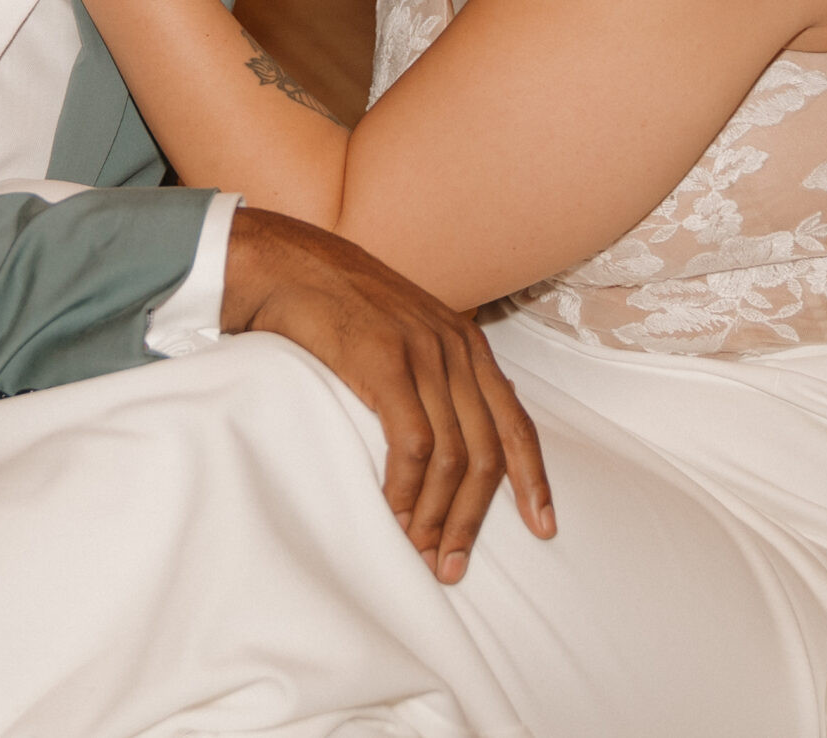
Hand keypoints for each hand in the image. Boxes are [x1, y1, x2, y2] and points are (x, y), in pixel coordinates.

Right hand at [222, 207, 555, 580]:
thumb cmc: (332, 303)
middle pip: (488, 450)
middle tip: (452, 564)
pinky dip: (406, 489)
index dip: (533, 479)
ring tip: (421, 553)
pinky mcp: (385, 361)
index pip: (516, 421)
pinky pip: (413, 442)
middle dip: (474, 517)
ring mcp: (423, 352)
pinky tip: (394, 514)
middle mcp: (455, 347)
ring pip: (454, 455)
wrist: (283, 261)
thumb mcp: (399, 332)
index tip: (543, 527)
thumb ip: (427, 373)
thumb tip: (440, 437)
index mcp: (465, 342)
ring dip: (438, 515)